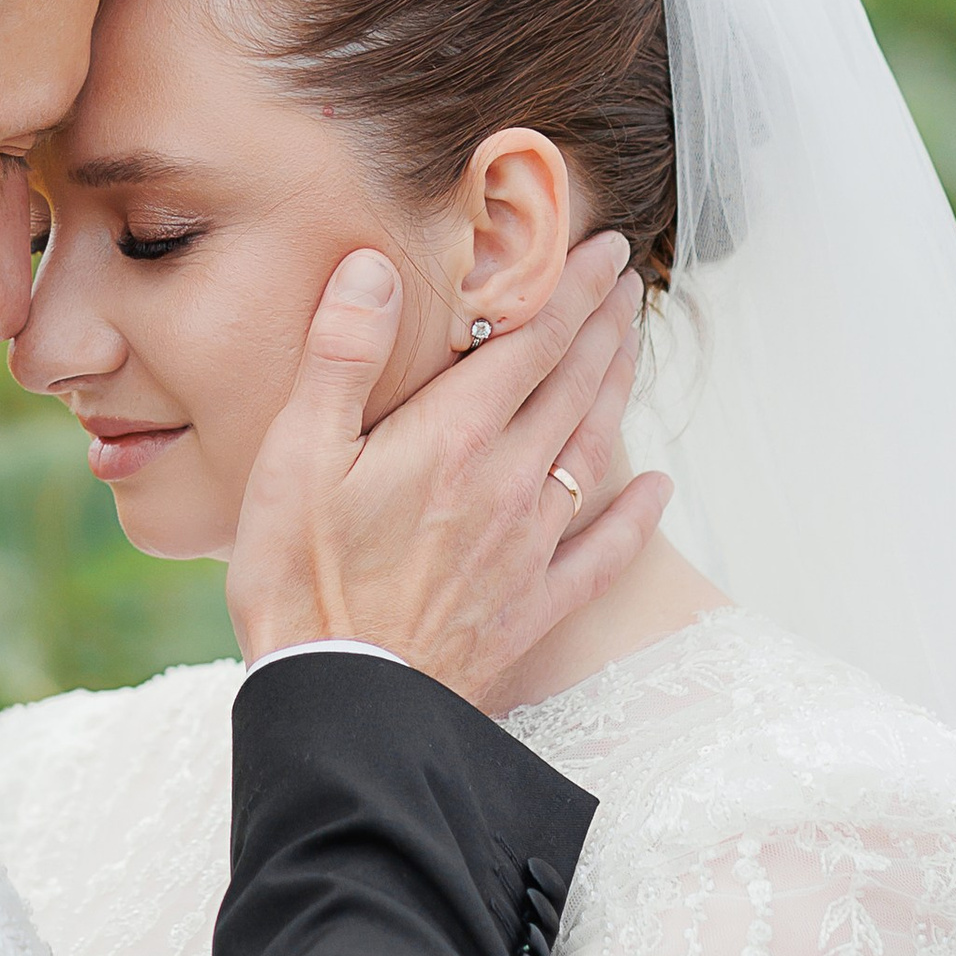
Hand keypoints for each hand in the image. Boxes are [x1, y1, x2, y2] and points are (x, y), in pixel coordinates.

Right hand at [225, 231, 671, 716]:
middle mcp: (505, 484)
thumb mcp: (296, 456)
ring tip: (634, 350)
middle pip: (572, 387)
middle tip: (626, 282)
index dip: (570, 290)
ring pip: (591, 453)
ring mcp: (527, 549)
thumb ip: (342, 356)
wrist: (342, 706)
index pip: (531, 343)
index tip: (602, 249)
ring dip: (618, 393)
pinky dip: (636, 518)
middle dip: (603, 327)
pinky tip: (659, 491)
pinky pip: (603, 554)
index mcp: (452, 439)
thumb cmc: (302, 580)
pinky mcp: (532, 609)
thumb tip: (375, 268)